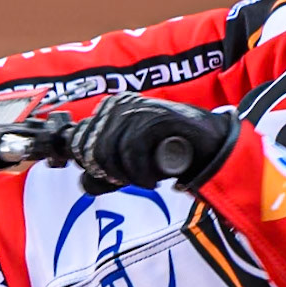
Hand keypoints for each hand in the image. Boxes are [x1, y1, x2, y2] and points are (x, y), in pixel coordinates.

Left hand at [68, 92, 234, 191]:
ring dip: (129, 176)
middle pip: (90, 152)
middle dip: (111, 174)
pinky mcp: (150, 117)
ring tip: (148, 177)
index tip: (116, 176)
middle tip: (135, 178)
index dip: (93, 168)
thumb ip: (103, 173)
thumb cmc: (168, 153)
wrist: (208, 146)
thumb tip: (85, 181)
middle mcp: (116, 105)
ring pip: (107, 154)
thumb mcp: (128, 166)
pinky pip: (131, 154)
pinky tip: (156, 177)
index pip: (77, 143)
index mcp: (106, 112)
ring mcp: (133, 108)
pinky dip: (142, 175)